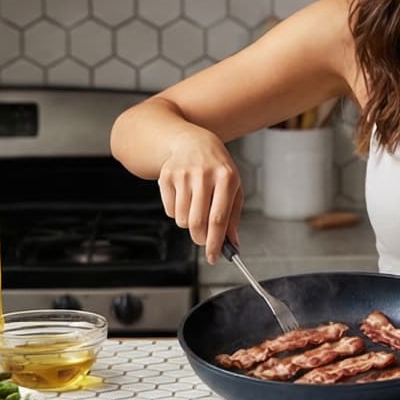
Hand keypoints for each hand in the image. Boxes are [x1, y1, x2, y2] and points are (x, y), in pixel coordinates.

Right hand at [156, 126, 243, 260]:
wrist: (194, 142)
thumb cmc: (217, 168)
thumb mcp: (233, 187)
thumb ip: (233, 217)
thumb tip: (232, 244)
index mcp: (226, 177)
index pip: (218, 218)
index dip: (215, 242)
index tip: (214, 257)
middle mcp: (203, 174)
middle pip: (197, 222)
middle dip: (200, 238)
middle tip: (203, 239)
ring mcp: (182, 174)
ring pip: (182, 219)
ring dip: (189, 223)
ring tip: (196, 208)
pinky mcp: (166, 176)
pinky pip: (169, 210)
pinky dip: (177, 212)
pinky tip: (184, 198)